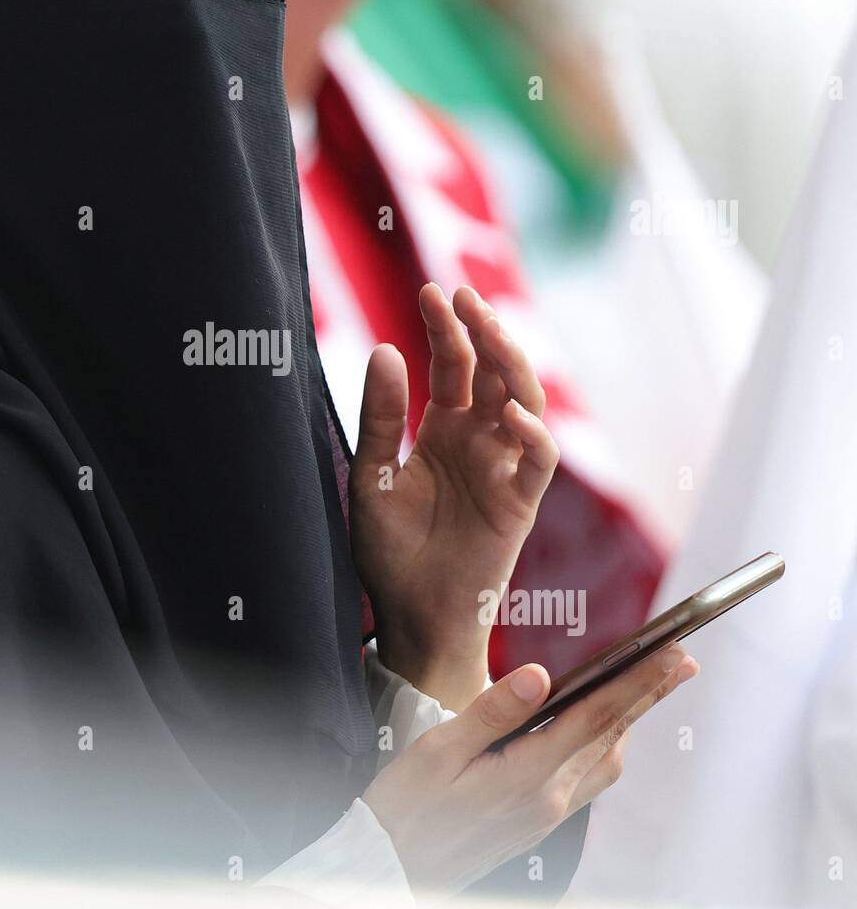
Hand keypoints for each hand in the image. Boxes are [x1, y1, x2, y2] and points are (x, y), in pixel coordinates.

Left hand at [349, 283, 558, 707]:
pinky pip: (538, 465)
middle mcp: (479, 443)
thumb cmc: (389, 553)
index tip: (431, 291)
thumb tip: (384, 348)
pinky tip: (509, 414)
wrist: (409, 617)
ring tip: (488, 331)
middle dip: (484, 331)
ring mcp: (503, 470)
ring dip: (512, 365)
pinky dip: (534, 438)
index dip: (447, 328)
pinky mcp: (518, 506)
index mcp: (443, 431)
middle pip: (495, 373)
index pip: (455, 366)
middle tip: (462, 295)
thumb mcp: (371, 476)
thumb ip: (380, 418)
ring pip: (525, 404)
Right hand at [362, 645, 699, 895]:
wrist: (390, 873)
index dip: (639, 682)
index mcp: (528, 777)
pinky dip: (603, 745)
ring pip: (605, 762)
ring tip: (644, 686)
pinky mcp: (535, 825)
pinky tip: (595, 731)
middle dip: (649, 695)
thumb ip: (491, 712)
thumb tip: (539, 676)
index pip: (596, 717)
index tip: (673, 653)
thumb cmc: (404, 809)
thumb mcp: (436, 751)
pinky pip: (586, 780)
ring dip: (628, 721)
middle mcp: (549, 800)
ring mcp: (545, 817)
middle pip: (612, 735)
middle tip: (683, 660)